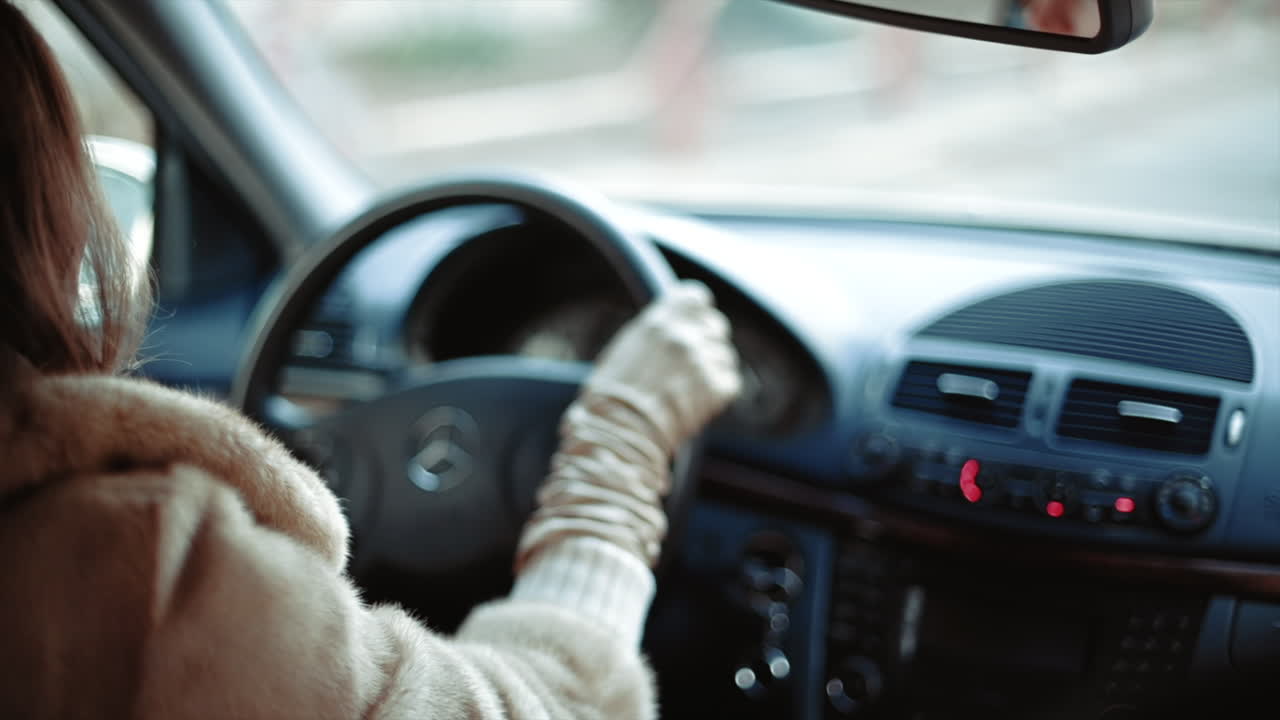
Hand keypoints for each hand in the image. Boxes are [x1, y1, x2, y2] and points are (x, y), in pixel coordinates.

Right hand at [515, 281, 741, 568]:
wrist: (618, 433)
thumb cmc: (613, 395)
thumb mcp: (628, 346)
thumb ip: (657, 329)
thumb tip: (675, 322)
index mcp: (659, 319)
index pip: (697, 297)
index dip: (696, 313)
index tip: (693, 325)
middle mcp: (684, 335)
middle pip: (715, 325)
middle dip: (707, 341)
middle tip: (690, 365)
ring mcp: (703, 361)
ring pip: (725, 355)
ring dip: (712, 369)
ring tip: (685, 390)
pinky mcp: (718, 388)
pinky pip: (729, 382)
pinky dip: (717, 393)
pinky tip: (694, 403)